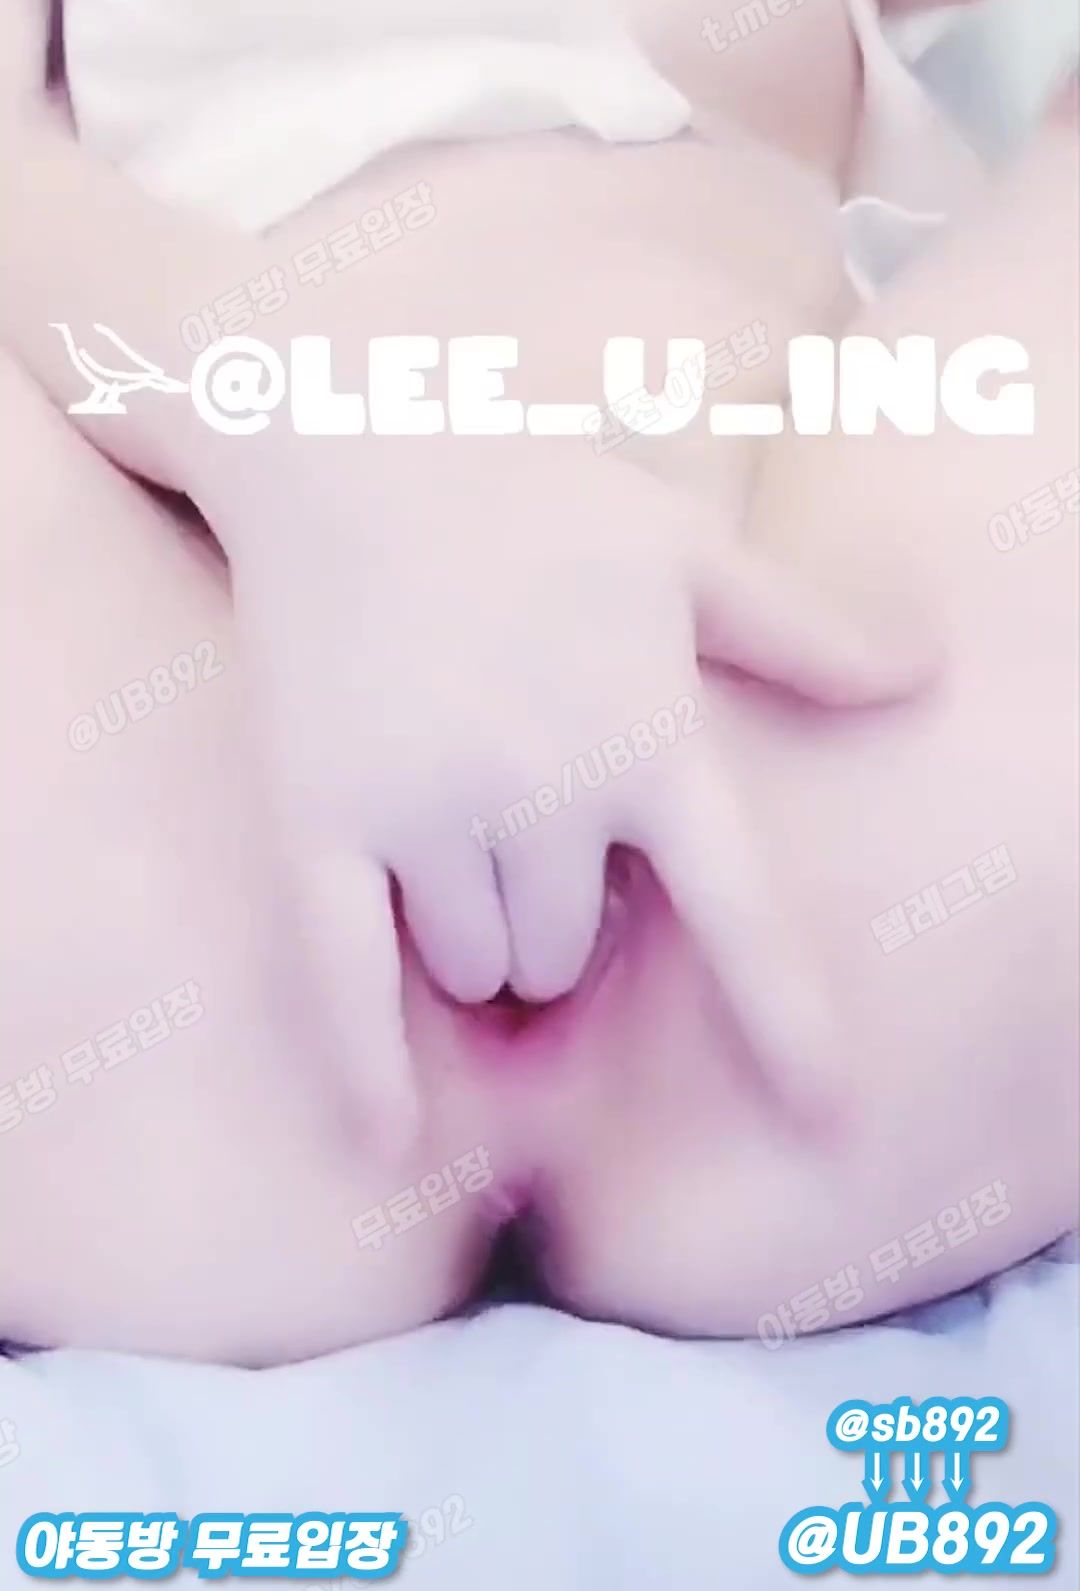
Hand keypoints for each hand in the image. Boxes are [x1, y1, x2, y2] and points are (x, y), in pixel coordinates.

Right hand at [214, 435, 933, 1132]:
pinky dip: (364, 1074)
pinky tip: (385, 1148)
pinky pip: (341, 979)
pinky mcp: (317, 815)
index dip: (786, 1026)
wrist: (344, 442)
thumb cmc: (527, 493)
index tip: (827, 1120)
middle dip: (563, 925)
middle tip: (529, 838)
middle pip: (571, 952)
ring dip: (481, 948)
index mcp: (645, 733)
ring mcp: (423, 809)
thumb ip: (804, 629)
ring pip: (477, 967)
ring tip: (459, 852)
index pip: (737, 914)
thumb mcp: (682, 546)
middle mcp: (543, 789)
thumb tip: (928, 673)